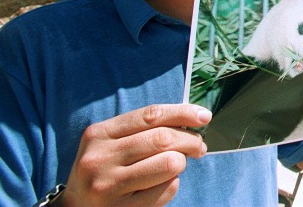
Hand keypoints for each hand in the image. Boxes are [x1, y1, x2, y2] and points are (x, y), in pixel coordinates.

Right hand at [60, 104, 210, 205]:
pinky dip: (172, 184)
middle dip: (190, 140)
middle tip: (199, 146)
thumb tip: (191, 118)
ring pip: (170, 164)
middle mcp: (101, 158)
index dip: (182, 112)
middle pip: (163, 139)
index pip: (150, 115)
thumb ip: (143, 128)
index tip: (204, 116)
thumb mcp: (111, 142)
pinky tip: (161, 184)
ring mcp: (109, 186)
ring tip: (176, 165)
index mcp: (99, 134)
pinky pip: (166, 190)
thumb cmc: (104, 168)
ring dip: (181, 163)